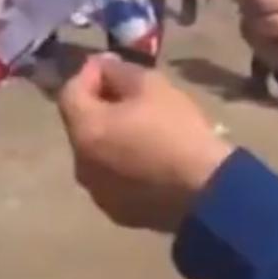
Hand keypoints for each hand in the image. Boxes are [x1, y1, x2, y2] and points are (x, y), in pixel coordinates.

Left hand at [58, 55, 231, 233]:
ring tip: (142, 128)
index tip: (113, 65)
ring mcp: (98, 193)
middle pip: (82, 124)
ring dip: (111, 136)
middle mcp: (82, 165)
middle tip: (129, 95)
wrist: (207, 191)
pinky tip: (149, 160)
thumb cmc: (177, 131)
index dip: (89, 74)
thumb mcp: (150, 85)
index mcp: (85, 131)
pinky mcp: (119, 213)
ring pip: (96, 154)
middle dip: (100, 105)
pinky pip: (112, 179)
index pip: (70, 92)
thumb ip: (118, 71)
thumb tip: (104, 68)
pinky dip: (122, 164)